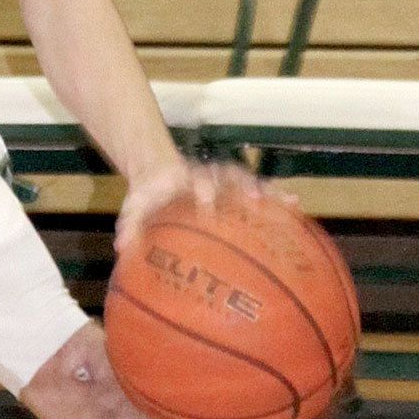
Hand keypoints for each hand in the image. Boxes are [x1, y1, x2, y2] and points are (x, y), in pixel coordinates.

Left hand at [115, 157, 291, 253]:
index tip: (207, 200)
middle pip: (229, 177)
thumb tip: (121, 247)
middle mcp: (207, 177)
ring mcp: (223, 180)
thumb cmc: (147, 195)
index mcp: (183, 179)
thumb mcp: (135, 207)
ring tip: (291, 203)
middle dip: (242, 186)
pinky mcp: (234, 187)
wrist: (156, 170)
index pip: (195, 180)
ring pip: (249, 182)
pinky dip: (276, 198)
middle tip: (255, 199)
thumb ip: (130, 225)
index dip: (203, 189)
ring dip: (268, 191)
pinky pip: (258, 191)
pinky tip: (296, 208)